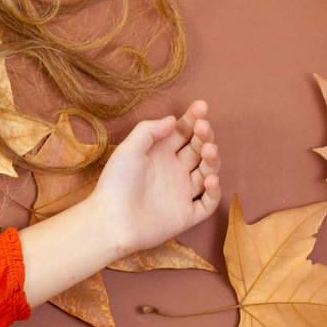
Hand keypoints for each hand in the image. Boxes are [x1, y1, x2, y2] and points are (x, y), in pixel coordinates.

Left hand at [87, 100, 221, 259]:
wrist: (112, 219)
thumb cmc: (116, 182)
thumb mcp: (129, 149)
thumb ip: (149, 131)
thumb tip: (173, 119)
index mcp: (159, 153)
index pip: (182, 133)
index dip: (193, 119)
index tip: (202, 106)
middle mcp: (173, 170)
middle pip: (197, 150)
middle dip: (204, 137)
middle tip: (203, 127)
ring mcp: (182, 192)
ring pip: (207, 173)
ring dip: (212, 160)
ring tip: (208, 150)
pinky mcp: (188, 214)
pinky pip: (208, 202)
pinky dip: (214, 192)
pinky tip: (210, 179)